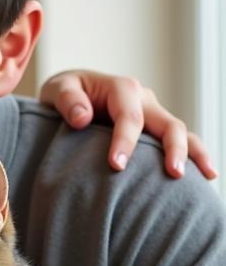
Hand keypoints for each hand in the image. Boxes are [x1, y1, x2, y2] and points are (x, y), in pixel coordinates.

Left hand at [40, 70, 217, 179]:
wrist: (70, 94)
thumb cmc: (64, 93)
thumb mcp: (58, 89)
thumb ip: (67, 100)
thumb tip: (82, 118)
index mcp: (121, 88)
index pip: (129, 117)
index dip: (125, 141)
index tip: (117, 166)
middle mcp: (144, 99)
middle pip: (167, 123)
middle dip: (173, 148)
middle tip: (174, 173)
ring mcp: (153, 114)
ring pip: (180, 132)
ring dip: (194, 153)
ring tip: (207, 176)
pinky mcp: (154, 129)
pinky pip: (178, 141)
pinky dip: (192, 155)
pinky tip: (203, 177)